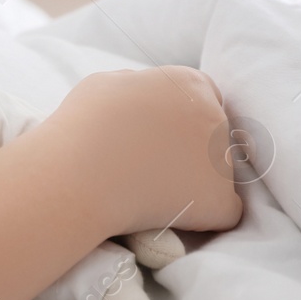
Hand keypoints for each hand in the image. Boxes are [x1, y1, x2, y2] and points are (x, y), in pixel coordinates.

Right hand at [43, 67, 241, 236]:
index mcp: (189, 84)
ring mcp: (222, 159)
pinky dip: (201, 215)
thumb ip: (137, 87)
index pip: (204, 94)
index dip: (181, 113)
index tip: (158, 131)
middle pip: (212, 131)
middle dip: (188, 145)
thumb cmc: (84, 127)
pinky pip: (222, 210)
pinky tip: (169, 214)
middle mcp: (214, 116)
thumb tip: (146, 99)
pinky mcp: (220, 201)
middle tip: (149, 161)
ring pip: (216, 171)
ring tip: (148, 188)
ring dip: (192, 178)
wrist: (78, 177)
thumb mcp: (106, 83)